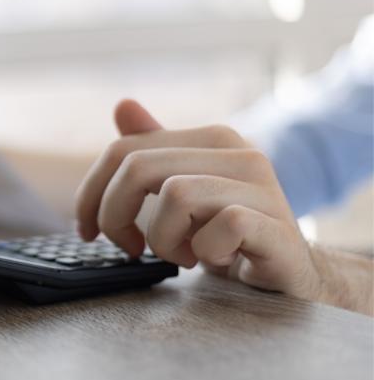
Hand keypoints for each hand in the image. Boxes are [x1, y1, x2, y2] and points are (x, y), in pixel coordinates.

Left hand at [75, 99, 321, 300]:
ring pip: (175, 196)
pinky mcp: (277, 224)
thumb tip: (123, 105)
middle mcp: (238, 152)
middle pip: (138, 169)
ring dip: (164, 240)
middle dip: (116, 217)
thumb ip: (154, 152)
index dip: (92, 193)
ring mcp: (261, 186)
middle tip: (130, 248)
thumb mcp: (184, 191)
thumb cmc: (228, 234)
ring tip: (184, 255)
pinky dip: (205, 252)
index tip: (88, 230)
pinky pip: (220, 227)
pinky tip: (217, 259)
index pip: (123, 150)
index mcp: (209, 139)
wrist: (291, 274)